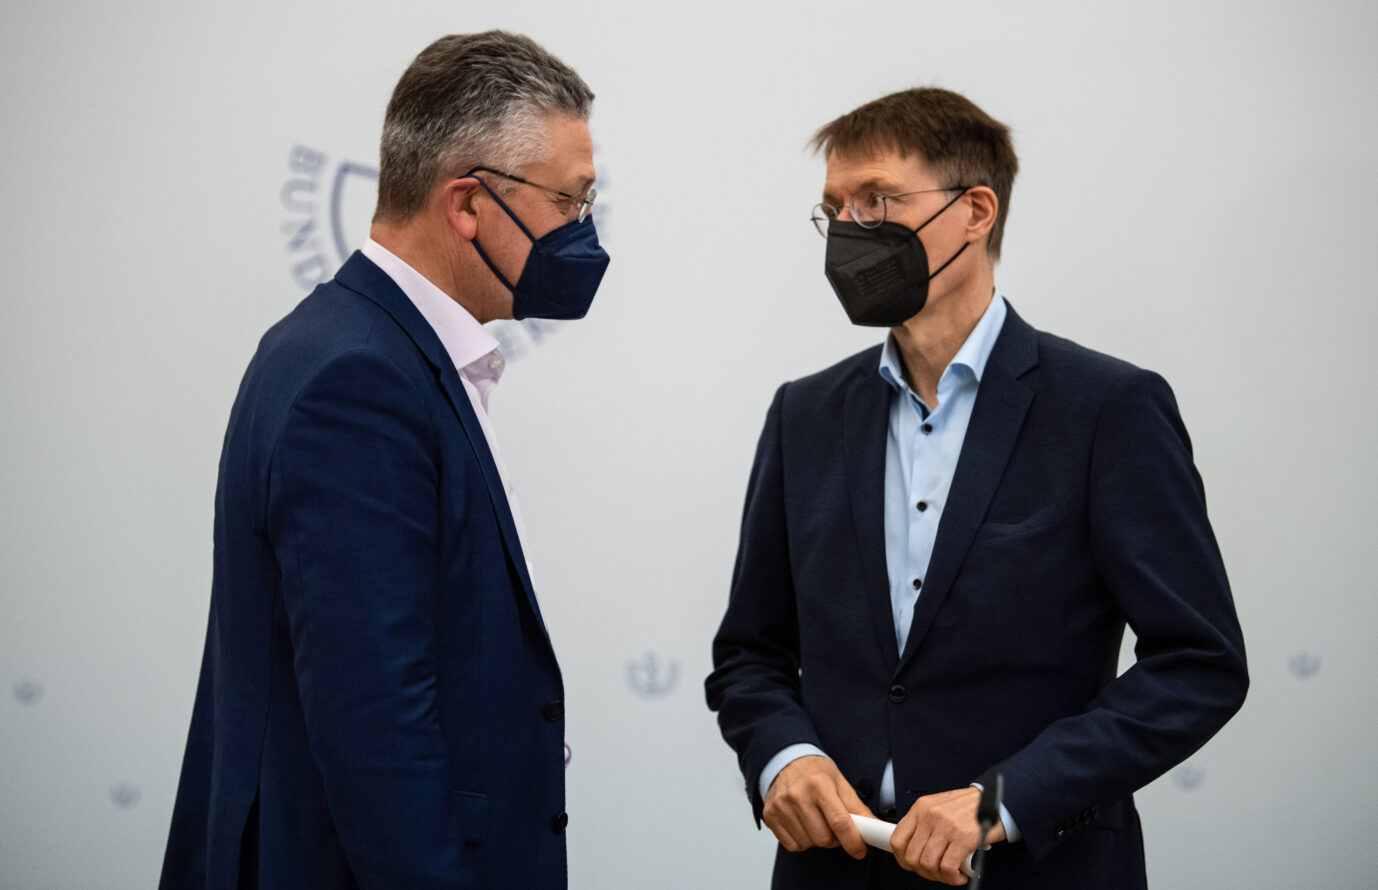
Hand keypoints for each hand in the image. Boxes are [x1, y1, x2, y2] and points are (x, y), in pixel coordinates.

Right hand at [762, 755, 874, 858]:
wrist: (785, 761)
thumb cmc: (814, 772)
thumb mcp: (839, 782)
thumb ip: (857, 807)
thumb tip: (874, 828)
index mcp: (819, 784)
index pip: (839, 822)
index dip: (853, 841)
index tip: (860, 850)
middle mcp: (798, 795)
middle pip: (823, 838)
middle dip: (834, 840)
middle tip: (834, 828)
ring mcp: (781, 806)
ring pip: (808, 844)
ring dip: (817, 840)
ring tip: (817, 822)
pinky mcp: (770, 815)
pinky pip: (792, 845)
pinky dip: (802, 842)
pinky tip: (803, 826)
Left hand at [890, 787, 1006, 885]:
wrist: (999, 799)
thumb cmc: (971, 807)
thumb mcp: (941, 807)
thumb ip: (926, 824)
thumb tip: (917, 851)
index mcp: (921, 807)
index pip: (897, 839)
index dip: (902, 859)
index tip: (912, 866)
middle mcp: (930, 816)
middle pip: (912, 857)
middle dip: (923, 872)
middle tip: (936, 873)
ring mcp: (945, 827)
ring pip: (928, 864)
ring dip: (939, 877)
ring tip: (950, 875)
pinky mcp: (962, 838)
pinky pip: (947, 868)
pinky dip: (953, 878)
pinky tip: (960, 876)